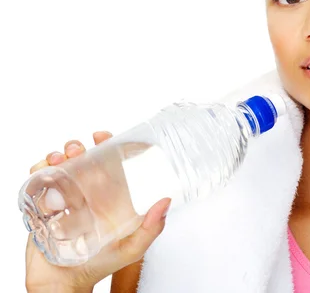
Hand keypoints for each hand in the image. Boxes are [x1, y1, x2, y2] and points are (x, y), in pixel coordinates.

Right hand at [25, 132, 170, 291]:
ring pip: (60, 165)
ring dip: (58, 154)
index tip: (103, 136)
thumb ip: (151, 229)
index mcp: (109, 196)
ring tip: (60, 158)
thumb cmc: (100, 265)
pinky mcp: (43, 205)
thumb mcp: (131, 248)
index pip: (108, 163)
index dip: (107, 145)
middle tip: (78, 148)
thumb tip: (166, 201)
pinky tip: (45, 170)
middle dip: (78, 146)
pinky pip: (39, 180)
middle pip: (82, 159)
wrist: (64, 283)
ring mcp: (64, 197)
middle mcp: (87, 193)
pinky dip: (40, 169)